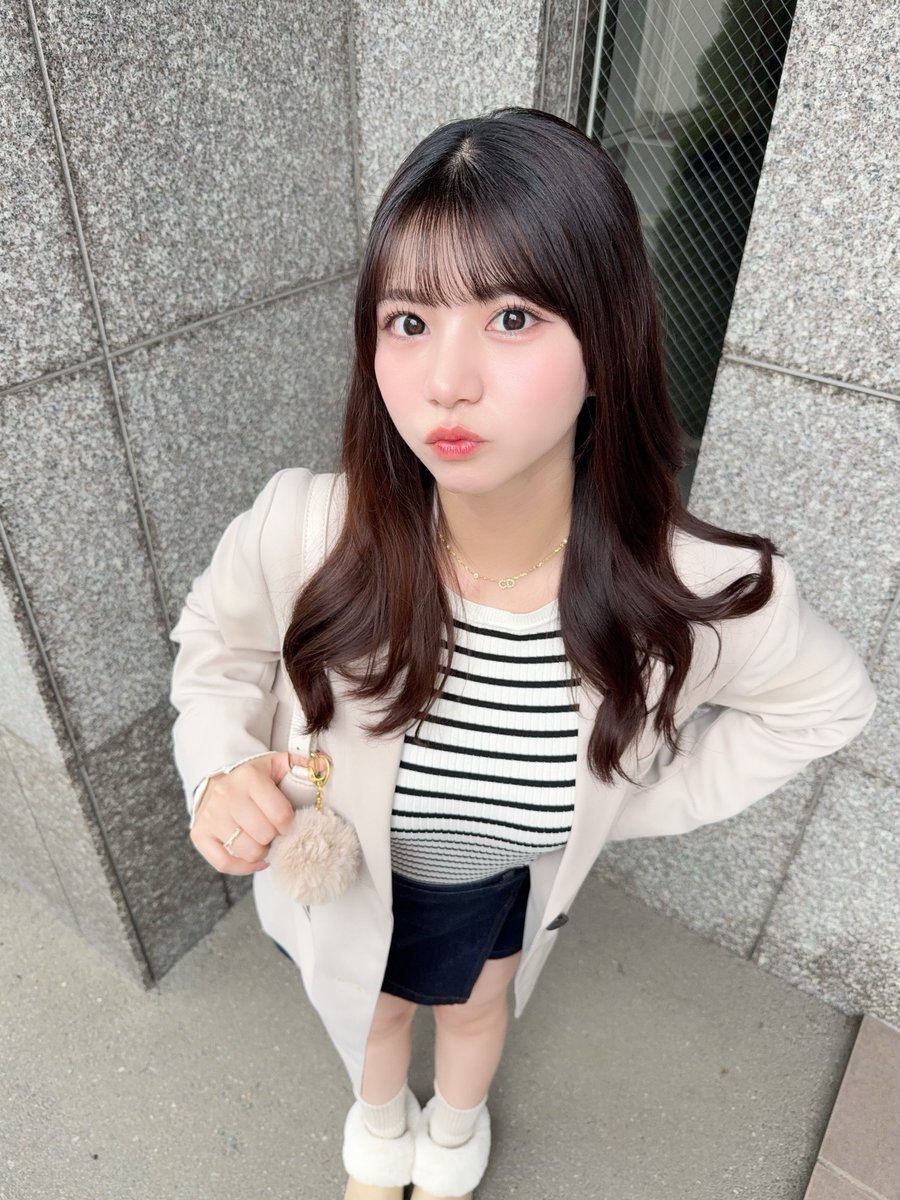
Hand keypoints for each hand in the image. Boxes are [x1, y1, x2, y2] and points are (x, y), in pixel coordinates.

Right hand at [189, 751, 308, 875]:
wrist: (214, 780)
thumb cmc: (252, 777)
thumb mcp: (275, 764)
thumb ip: (301, 765)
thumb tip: (322, 766)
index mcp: (249, 777)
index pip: (280, 814)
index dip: (289, 824)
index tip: (287, 822)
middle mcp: (227, 795)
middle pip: (264, 834)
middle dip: (274, 837)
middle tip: (273, 831)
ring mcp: (211, 816)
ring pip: (247, 850)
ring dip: (260, 852)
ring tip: (262, 841)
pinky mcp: (200, 834)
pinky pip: (224, 863)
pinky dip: (243, 867)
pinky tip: (253, 859)